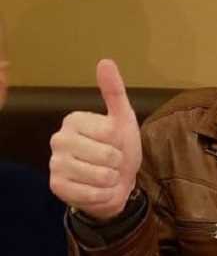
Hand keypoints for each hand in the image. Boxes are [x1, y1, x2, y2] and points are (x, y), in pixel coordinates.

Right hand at [50, 59, 142, 221]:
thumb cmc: (119, 147)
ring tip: (106, 174)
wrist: (116, 181)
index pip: (110, 133)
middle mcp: (58, 139)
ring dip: (112, 179)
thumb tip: (105, 61)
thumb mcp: (123, 118)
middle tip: (111, 161)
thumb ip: (114, 91)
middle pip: (107, 156)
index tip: (115, 142)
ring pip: (101, 176)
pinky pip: (92, 194)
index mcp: (73, 119)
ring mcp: (55, 164)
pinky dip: (103, 194)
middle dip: (118, 163)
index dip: (121, 142)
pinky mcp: (56, 187)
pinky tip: (98, 188)